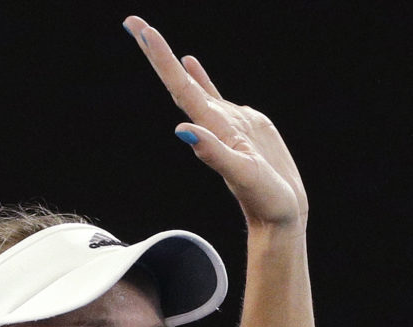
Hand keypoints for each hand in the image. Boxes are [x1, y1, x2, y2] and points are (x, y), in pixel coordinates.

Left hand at [123, 15, 307, 229]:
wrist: (280, 218)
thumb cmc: (265, 201)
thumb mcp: (242, 175)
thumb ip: (213, 153)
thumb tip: (182, 130)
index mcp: (211, 129)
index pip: (180, 88)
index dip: (161, 60)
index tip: (141, 31)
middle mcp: (213, 123)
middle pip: (179, 82)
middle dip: (155, 53)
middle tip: (132, 23)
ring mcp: (226, 123)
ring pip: (193, 86)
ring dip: (170, 63)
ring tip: (150, 36)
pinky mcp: (241, 127)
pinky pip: (214, 95)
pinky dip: (199, 78)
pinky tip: (189, 63)